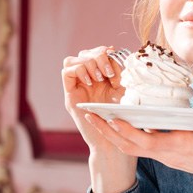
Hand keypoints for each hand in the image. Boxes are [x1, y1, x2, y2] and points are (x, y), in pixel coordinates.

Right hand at [62, 46, 135, 192]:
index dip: (103, 51)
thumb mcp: (126, 89)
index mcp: (100, 78)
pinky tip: (92, 82)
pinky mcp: (70, 96)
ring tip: (101, 77)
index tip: (114, 56)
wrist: (118, 141)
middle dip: (97, 56)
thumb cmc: (127, 118)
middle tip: (109, 71)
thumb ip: (121, 71)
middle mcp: (86, 81)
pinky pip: (66, 73)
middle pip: (82, 53)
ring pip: (71, 60)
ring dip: (88, 63)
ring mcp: (77, 88)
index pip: (94, 52)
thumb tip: (116, 51)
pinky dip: (79, 71)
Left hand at [86, 116, 192, 192]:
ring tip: (98, 117)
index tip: (110, 118)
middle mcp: (167, 153)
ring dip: (114, 133)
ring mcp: (167, 155)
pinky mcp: (169, 154)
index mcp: (177, 148)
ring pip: (133, 146)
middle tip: (89, 115)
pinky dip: (127, 135)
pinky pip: (141, 145)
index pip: (144, 141)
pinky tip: (123, 123)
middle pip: (130, 145)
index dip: (126, 131)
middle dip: (109, 132)